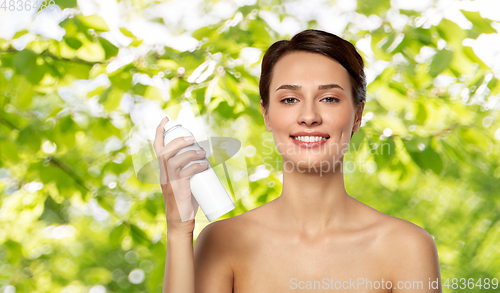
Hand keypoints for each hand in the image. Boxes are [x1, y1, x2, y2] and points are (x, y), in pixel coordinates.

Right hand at [154, 116, 207, 234]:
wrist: (181, 221)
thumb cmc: (186, 202)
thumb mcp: (186, 182)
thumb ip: (192, 170)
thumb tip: (208, 159)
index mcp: (163, 170)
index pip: (157, 147)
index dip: (159, 131)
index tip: (167, 119)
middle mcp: (163, 174)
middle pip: (165, 151)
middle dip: (178, 140)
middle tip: (193, 138)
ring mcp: (169, 181)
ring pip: (174, 160)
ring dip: (189, 153)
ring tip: (203, 153)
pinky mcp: (177, 189)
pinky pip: (184, 173)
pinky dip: (195, 166)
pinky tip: (204, 165)